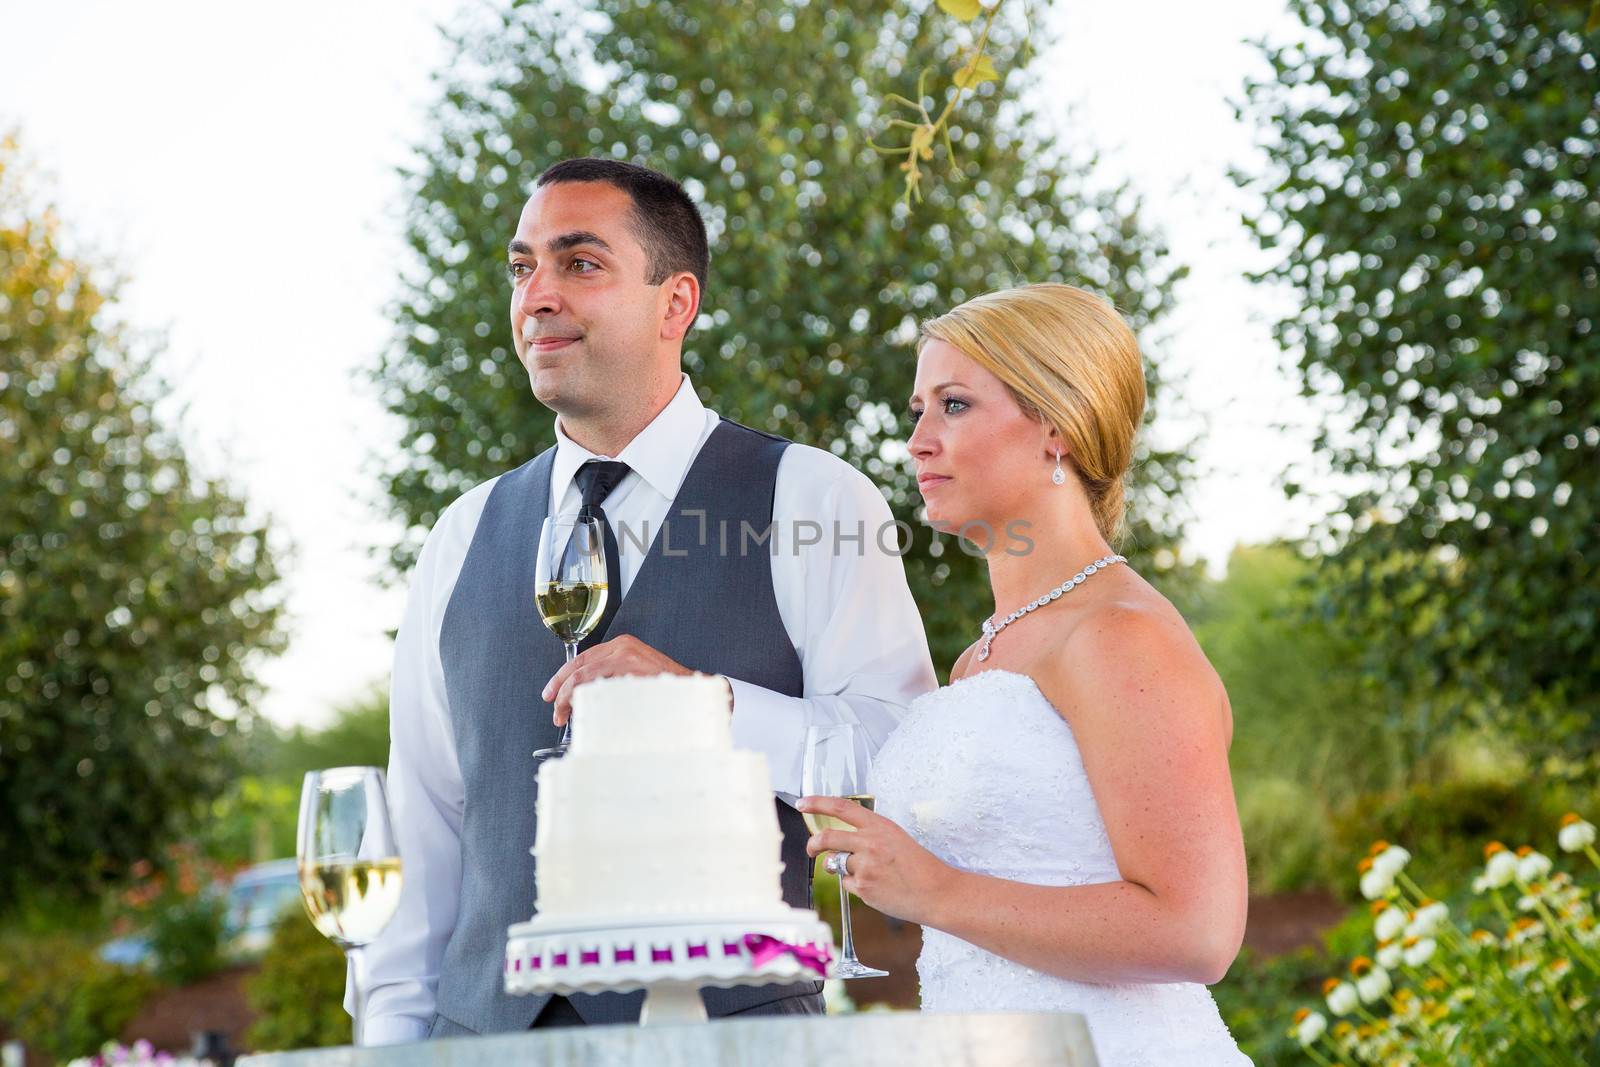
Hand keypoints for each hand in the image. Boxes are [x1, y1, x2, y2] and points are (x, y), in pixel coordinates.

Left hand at [540, 635, 727, 725]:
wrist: (696, 691)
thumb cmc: (666, 689)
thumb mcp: (635, 678)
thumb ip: (613, 679)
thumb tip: (581, 697)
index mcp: (622, 646)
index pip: (582, 658)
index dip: (561, 677)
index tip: (551, 694)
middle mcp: (623, 646)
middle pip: (578, 666)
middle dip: (561, 690)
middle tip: (555, 711)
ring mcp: (628, 657)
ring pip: (584, 675)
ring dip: (570, 697)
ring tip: (564, 715)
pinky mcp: (633, 670)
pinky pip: (600, 685)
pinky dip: (587, 699)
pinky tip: (584, 711)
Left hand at [798, 795, 959, 926]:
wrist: (937, 892)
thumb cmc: (919, 865)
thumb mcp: (896, 838)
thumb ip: (869, 836)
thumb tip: (842, 845)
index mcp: (879, 826)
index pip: (840, 808)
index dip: (817, 803)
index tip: (803, 803)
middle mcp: (869, 843)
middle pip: (827, 838)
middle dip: (813, 844)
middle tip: (811, 849)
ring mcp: (865, 867)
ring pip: (836, 864)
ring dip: (844, 869)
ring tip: (871, 874)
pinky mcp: (863, 888)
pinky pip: (847, 884)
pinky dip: (856, 886)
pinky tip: (878, 887)